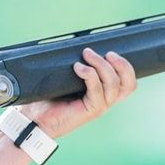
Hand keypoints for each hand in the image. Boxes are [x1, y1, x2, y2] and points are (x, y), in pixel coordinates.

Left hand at [15, 47, 136, 138]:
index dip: (126, 66)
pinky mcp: (90, 111)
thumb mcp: (67, 77)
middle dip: (122, 64)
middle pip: (129, 84)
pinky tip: (78, 68)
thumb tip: (82, 46)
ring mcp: (99, 106)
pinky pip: (97, 91)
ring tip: (86, 55)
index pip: (128, 82)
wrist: (35, 117)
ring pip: (113, 84)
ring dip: (101, 65)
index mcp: (104, 92)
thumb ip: (79, 65)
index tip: (110, 52)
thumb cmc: (49, 98)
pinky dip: (90, 75)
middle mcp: (105, 100)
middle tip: (106, 53)